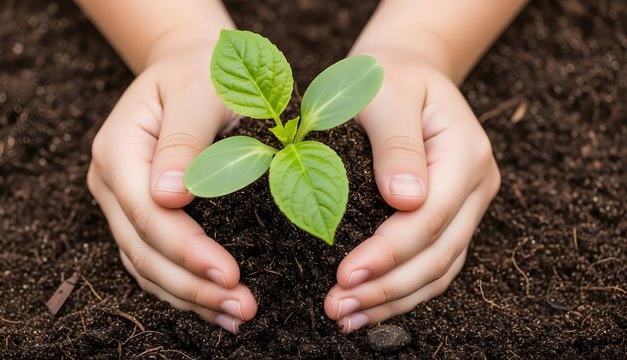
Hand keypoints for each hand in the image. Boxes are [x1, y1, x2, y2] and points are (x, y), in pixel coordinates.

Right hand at [86, 42, 255, 333]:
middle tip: (243, 309)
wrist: (187, 67)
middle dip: (193, 285)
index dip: (188, 251)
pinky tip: (213, 305)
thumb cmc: (200, 72)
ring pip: (145, 264)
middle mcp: (112, 182)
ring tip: (235, 317)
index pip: (149, 215)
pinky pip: (153, 260)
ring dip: (188, 297)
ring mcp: (122, 202)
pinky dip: (182, 287)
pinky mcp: (140, 214)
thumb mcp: (198, 91)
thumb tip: (169, 197)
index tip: (231, 276)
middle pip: (144, 250)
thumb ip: (185, 139)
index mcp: (120, 150)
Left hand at [324, 50, 500, 332]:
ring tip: (346, 317)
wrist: (407, 71)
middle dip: (386, 287)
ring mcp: (467, 205)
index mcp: (465, 153)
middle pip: (438, 254)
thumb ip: (396, 143)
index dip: (388, 252)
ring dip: (394, 300)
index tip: (345, 274)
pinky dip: (403, 291)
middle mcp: (476, 185)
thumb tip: (404, 199)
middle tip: (336, 307)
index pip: (429, 218)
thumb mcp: (387, 92)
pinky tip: (369, 306)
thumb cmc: (389, 75)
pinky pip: (434, 264)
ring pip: (439, 269)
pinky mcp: (450, 217)